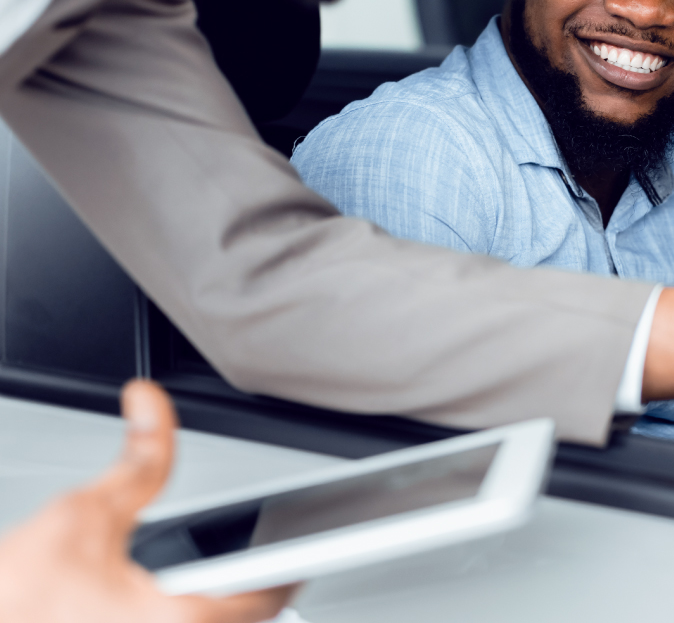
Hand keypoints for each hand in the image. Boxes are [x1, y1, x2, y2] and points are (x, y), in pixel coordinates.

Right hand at [0, 380, 293, 622]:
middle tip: (273, 554)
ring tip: (242, 575)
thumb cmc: (12, 600)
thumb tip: (151, 403)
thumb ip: (138, 459)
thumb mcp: (82, 514)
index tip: (311, 543)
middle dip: (259, 586)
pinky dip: (199, 616)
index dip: (293, 565)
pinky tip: (188, 596)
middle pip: (246, 621)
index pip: (268, 598)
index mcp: (177, 620)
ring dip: (227, 607)